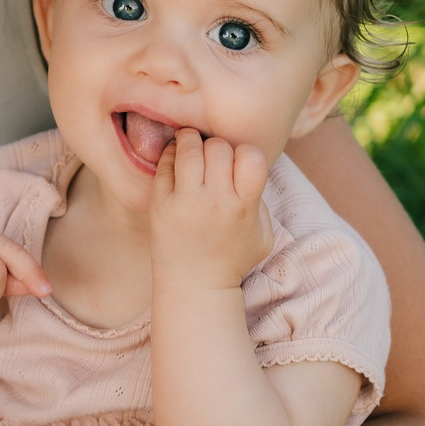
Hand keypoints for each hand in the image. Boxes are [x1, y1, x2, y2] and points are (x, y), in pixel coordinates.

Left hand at [150, 129, 272, 290]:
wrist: (195, 285)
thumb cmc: (233, 258)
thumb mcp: (263, 234)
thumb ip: (260, 199)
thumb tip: (246, 163)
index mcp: (244, 207)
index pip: (252, 156)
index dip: (245, 152)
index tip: (237, 161)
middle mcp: (215, 202)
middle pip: (218, 147)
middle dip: (217, 145)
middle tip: (211, 153)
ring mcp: (185, 203)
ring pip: (189, 149)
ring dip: (190, 140)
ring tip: (191, 143)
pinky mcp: (160, 205)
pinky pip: (164, 164)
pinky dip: (170, 154)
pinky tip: (175, 158)